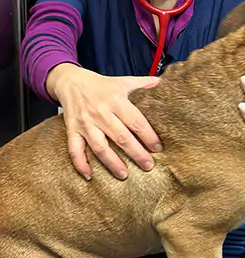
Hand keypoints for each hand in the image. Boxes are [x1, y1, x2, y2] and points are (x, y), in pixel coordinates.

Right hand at [46, 63, 162, 179]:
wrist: (70, 81)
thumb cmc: (100, 85)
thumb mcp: (122, 81)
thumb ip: (142, 83)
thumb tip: (161, 83)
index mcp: (116, 100)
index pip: (136, 121)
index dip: (148, 136)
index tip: (158, 148)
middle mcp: (101, 113)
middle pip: (121, 137)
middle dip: (136, 153)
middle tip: (148, 166)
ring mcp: (86, 123)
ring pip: (100, 147)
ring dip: (112, 162)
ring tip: (124, 175)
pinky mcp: (72, 130)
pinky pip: (75, 149)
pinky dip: (80, 163)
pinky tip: (89, 176)